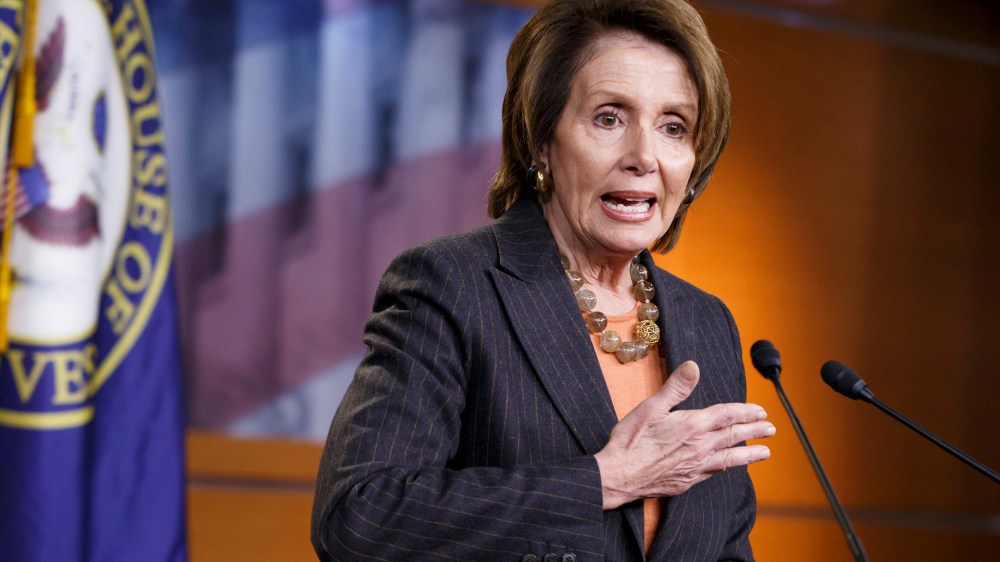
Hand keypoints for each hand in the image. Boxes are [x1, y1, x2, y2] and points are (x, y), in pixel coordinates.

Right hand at [594, 360, 773, 508]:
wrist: (618, 475)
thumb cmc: (630, 440)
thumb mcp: (651, 407)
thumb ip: (676, 387)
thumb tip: (693, 366)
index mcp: (692, 425)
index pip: (726, 415)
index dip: (745, 411)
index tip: (760, 410)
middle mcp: (699, 446)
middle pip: (733, 436)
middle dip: (754, 430)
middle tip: (770, 428)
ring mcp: (696, 466)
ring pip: (731, 458)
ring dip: (750, 453)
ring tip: (765, 452)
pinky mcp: (688, 481)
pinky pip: (716, 472)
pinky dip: (729, 467)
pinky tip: (731, 467)